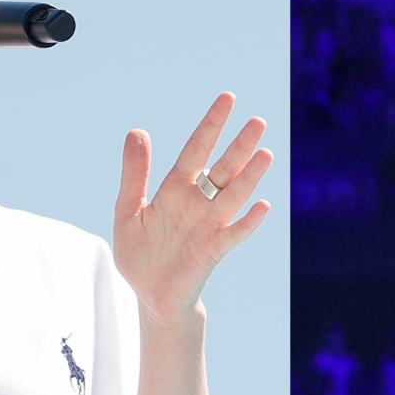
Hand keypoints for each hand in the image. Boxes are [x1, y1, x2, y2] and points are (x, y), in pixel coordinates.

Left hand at [113, 93, 271, 325]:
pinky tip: (264, 205)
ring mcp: (208, 227)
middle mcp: (197, 203)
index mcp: (175, 189)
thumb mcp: (127, 210)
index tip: (228, 98)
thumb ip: (134, 173)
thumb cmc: (140, 254)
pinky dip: (248, 222)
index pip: (196, 149)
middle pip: (222, 169)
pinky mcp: (213, 252)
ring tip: (266, 153)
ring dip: (249, 176)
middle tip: (258, 120)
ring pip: (232, 196)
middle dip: (239, 146)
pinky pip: (233, 234)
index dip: (211, 125)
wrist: (150, 296)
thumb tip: (138, 131)